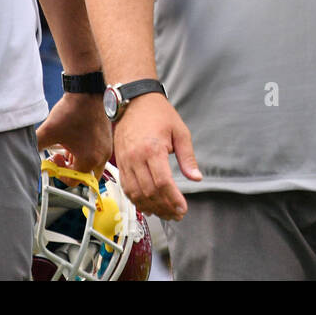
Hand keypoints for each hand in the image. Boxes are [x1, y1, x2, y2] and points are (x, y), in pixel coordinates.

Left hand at [36, 93, 112, 178]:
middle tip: (60, 158)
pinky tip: (75, 140)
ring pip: (90, 165)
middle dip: (70, 169)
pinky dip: (85, 152)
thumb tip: (24, 153)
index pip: (73, 180)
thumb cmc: (73, 110)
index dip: (59, 172)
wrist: (87, 91)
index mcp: (89, 159)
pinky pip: (96, 154)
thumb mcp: (49, 131)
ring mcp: (106, 148)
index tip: (53, 160)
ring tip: (66, 147)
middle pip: (84, 175)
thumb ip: (35, 145)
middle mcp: (101, 156)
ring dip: (77, 160)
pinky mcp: (107, 140)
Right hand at [112, 93, 200, 220]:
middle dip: (164, 207)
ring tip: (164, 213)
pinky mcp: (119, 162)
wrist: (134, 100)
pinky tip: (148, 206)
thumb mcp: (180, 131)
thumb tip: (196, 178)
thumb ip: (188, 157)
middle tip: (176, 214)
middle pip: (149, 192)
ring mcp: (125, 161)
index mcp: (153, 149)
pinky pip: (126, 187)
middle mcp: (136, 158)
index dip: (173, 200)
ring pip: (136, 193)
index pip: (163, 183)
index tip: (182, 209)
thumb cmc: (158, 113)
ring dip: (150, 207)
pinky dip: (137, 200)